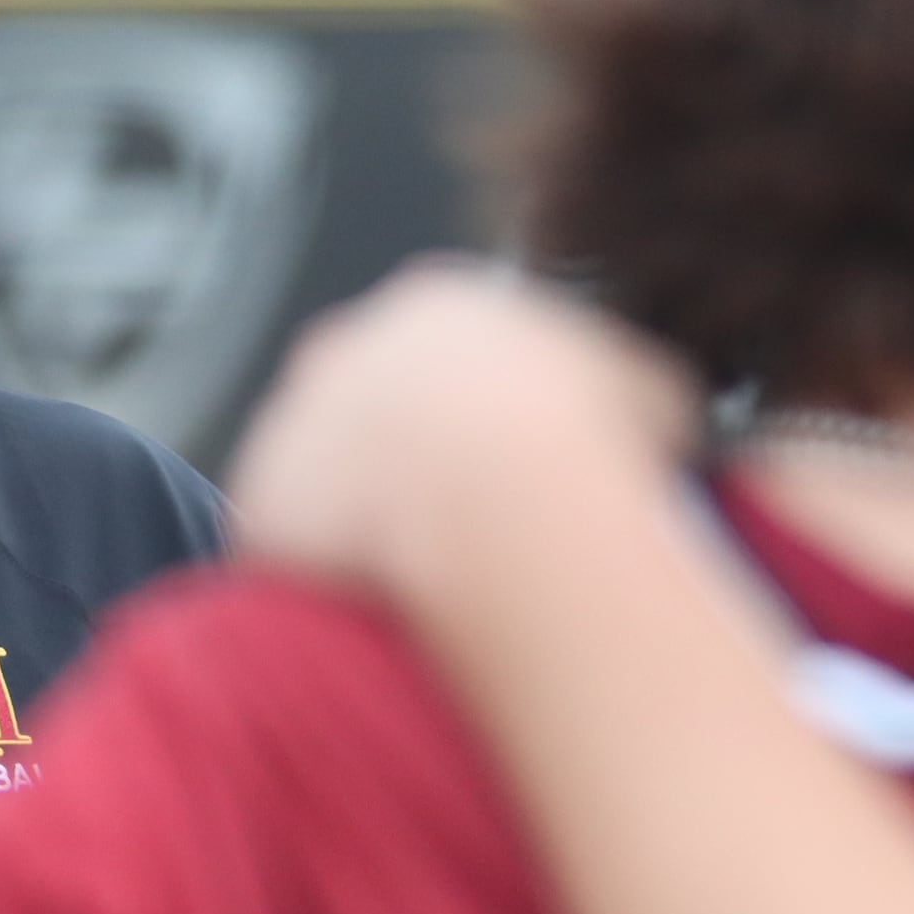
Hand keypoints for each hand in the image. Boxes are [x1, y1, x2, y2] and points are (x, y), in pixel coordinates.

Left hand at [226, 258, 695, 596]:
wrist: (494, 502)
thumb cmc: (583, 444)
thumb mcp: (650, 397)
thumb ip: (630, 400)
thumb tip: (654, 430)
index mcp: (439, 307)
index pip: (447, 353)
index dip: (481, 415)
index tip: (507, 465)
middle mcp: (347, 351)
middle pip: (370, 405)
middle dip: (407, 457)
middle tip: (466, 522)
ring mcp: (292, 425)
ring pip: (326, 475)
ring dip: (363, 517)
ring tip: (430, 576)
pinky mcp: (260, 505)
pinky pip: (293, 544)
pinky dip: (330, 574)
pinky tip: (384, 606)